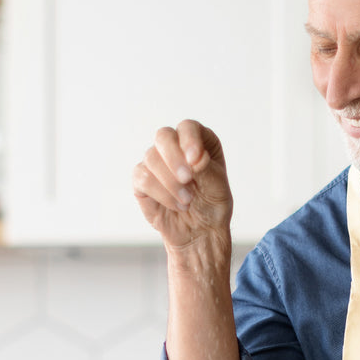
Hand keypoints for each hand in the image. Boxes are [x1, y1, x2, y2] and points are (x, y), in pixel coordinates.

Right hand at [132, 119, 231, 252]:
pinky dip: (161, 194)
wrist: (199, 231)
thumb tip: (194, 158)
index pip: (188, 127)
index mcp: (199, 141)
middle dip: (174, 158)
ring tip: (187, 201)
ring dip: (170, 182)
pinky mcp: (142, 179)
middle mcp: (176, 146)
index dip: (189, 140)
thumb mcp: (217, 187)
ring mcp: (156, 162)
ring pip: (151, 158)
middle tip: (187, 179)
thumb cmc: (212, 205)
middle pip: (163, 136)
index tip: (195, 160)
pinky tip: (176, 205)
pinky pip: (142, 178)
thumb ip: (207, 170)